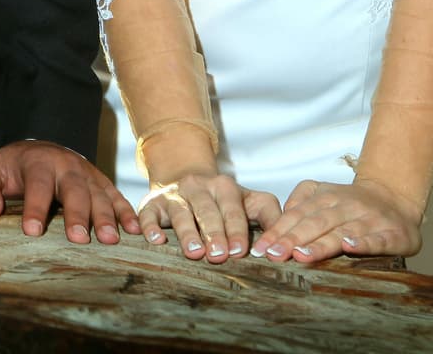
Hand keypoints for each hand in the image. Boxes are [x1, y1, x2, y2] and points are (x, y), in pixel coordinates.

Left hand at [0, 140, 140, 244]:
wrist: (37, 149)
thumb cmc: (11, 168)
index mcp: (37, 162)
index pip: (37, 185)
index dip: (34, 208)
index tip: (32, 232)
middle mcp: (66, 166)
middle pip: (73, 190)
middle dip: (77, 214)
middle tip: (79, 239)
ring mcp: (87, 173)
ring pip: (98, 194)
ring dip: (106, 217)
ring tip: (110, 240)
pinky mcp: (101, 182)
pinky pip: (116, 196)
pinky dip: (127, 212)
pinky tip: (135, 231)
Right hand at [139, 170, 280, 261]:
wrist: (184, 175)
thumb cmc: (223, 199)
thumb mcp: (249, 201)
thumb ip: (270, 216)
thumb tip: (284, 243)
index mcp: (224, 186)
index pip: (232, 209)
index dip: (236, 230)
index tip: (241, 251)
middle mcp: (198, 187)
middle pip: (207, 211)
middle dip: (214, 233)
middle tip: (219, 256)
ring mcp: (174, 194)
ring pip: (180, 212)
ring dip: (187, 232)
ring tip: (194, 253)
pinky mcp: (152, 203)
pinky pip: (148, 213)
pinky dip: (149, 226)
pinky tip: (155, 240)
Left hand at [250, 177, 421, 264]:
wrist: (396, 198)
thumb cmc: (352, 203)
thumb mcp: (323, 192)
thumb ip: (300, 201)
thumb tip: (279, 218)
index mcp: (326, 197)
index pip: (298, 215)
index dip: (279, 231)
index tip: (262, 248)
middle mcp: (347, 206)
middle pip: (316, 223)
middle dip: (293, 239)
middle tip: (275, 255)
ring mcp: (370, 219)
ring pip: (343, 231)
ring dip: (322, 243)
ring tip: (302, 255)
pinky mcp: (393, 234)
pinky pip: (378, 239)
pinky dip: (364, 243)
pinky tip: (350, 247)